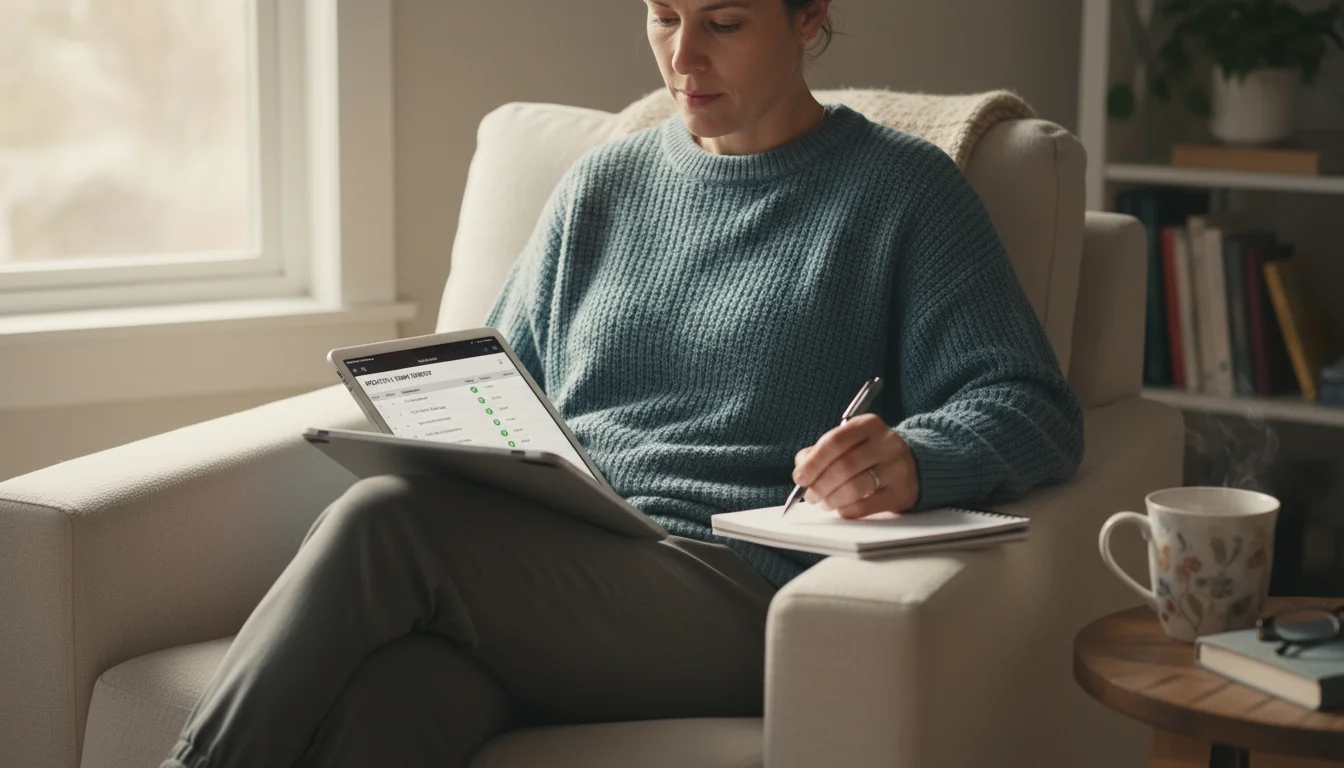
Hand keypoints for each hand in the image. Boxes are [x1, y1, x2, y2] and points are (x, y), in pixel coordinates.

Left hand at [792, 414, 918, 518]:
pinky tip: (840, 509)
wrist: (915, 465)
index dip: (813, 462)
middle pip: (844, 466)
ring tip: (823, 503)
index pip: (835, 441)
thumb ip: (822, 451)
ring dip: (832, 499)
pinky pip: (867, 505)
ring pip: (855, 487)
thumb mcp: (851, 442)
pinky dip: (847, 510)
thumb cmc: (871, 453)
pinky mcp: (902, 492)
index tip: (799, 478)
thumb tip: (801, 467)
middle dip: (820, 484)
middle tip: (810, 496)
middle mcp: (886, 443)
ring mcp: (898, 467)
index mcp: (869, 424)